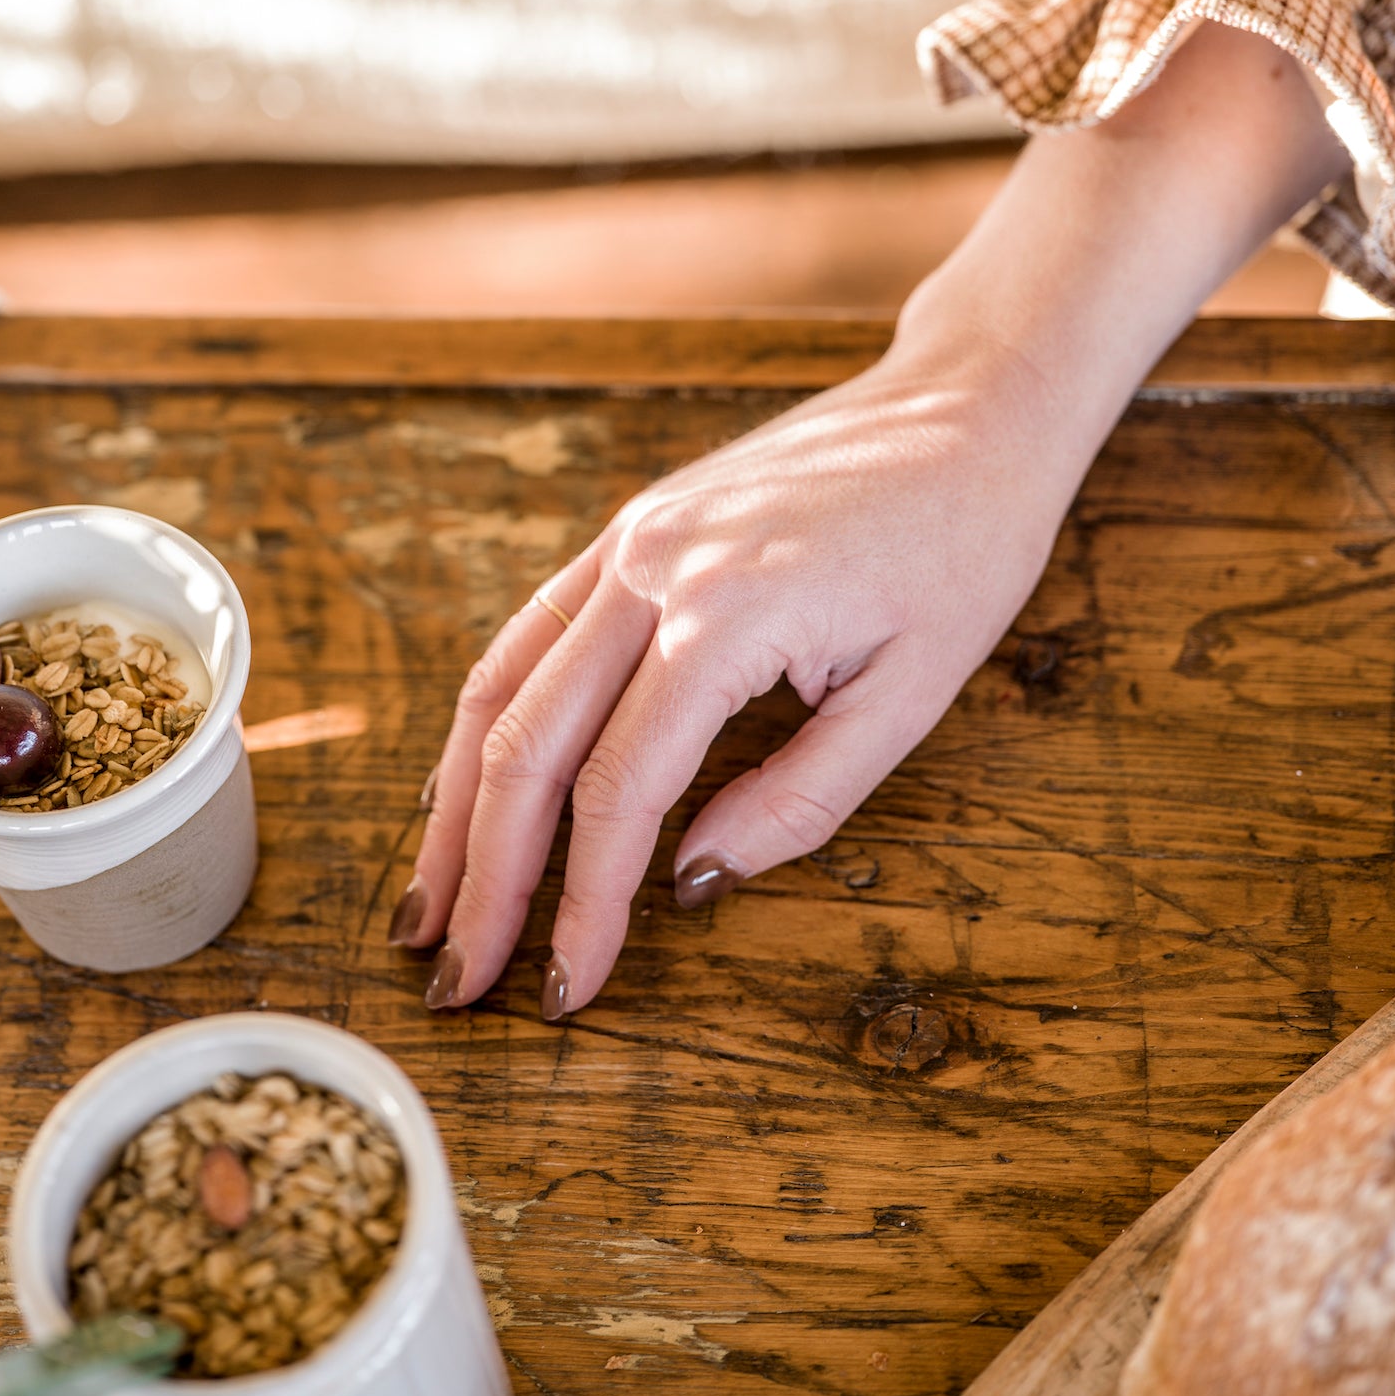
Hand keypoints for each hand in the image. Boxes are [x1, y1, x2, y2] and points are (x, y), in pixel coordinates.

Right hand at [390, 332, 1081, 1019]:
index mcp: (727, 618)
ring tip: (427, 903)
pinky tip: (464, 787)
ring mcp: (628, 542)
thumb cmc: (960, 546)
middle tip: (457, 979)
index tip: (571, 989)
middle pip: (528, 746)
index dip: (584, 903)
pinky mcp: (628, 530)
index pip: (619, 791)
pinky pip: (529, 635)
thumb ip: (800, 799)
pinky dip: (487, 721)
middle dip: (486, 876)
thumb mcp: (914, 694)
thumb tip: (693, 883)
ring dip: (453, 805)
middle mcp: (652, 572)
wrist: (967, 406)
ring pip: (501, 688)